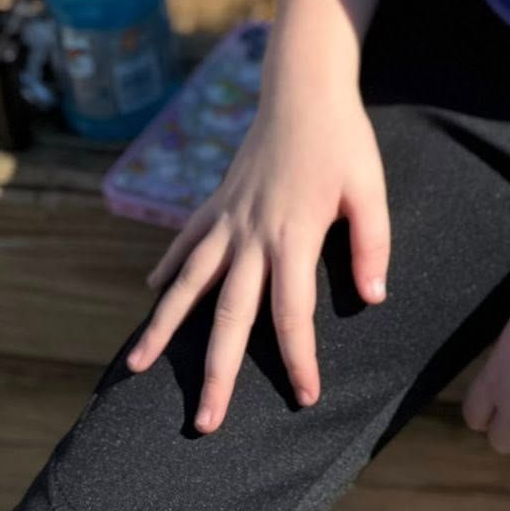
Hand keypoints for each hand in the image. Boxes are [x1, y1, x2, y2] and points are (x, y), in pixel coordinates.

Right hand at [124, 81, 390, 433]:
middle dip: (217, 373)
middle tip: (205, 423)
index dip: (299, 359)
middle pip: (230, 316)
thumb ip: (373, 242)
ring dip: (163, 327)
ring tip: (135, 366)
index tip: (305, 397)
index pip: (292, 314)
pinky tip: (151, 295)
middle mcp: (252, 235)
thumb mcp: (370, 188)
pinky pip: (187, 242)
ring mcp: (228, 218)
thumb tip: (374, 296)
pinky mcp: (217, 201)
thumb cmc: (344, 139)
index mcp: (294, 236)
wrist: (305, 87)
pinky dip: (169, 268)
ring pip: (189, 283)